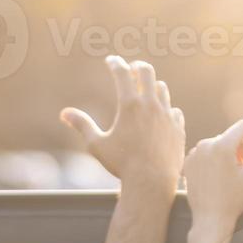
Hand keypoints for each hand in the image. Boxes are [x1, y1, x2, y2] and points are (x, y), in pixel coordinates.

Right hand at [60, 56, 184, 192]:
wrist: (152, 182)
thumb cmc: (121, 165)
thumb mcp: (97, 145)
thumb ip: (82, 125)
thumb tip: (64, 113)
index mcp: (129, 105)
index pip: (122, 72)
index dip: (114, 63)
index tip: (110, 61)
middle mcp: (151, 105)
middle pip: (147, 72)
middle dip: (137, 67)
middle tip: (132, 68)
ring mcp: (167, 115)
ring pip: (162, 89)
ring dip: (152, 86)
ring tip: (146, 90)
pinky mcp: (178, 128)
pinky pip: (174, 111)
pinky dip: (166, 109)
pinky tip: (162, 113)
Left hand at [184, 119, 242, 233]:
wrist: (210, 219)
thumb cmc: (234, 198)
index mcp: (221, 145)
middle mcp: (205, 144)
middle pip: (231, 137)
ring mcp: (194, 153)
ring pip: (219, 145)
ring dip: (232, 156)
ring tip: (238, 175)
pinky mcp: (188, 162)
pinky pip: (207, 154)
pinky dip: (217, 161)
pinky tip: (222, 178)